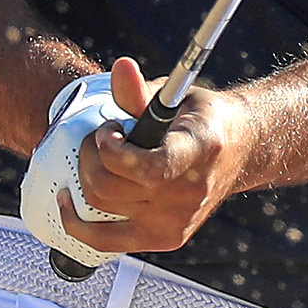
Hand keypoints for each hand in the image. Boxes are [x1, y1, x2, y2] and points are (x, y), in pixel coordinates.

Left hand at [64, 54, 256, 254]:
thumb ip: (142, 91)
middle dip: (89, 155)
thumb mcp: (178, 98)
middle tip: (99, 137)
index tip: (109, 128)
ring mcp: (177, 222)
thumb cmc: (202, 120)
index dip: (112, 150)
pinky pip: (104, 241)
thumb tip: (120, 67)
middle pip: (110, 188)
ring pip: (100, 209)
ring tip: (95, 158)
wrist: (240, 150)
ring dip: (84, 177)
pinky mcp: (166, 239)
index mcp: (200, 150)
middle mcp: (191, 193)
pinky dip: (76, 224)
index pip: (148, 168)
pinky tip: (68, 201)